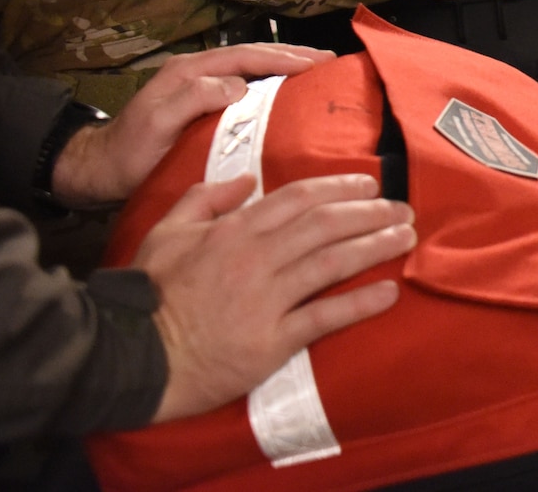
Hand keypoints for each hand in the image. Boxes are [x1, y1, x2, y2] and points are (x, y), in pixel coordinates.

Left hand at [49, 45, 332, 207]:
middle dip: (291, 56)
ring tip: (316, 72)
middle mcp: (195, 72)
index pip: (244, 57)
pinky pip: (243, 84)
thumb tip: (239, 84)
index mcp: (188, 72)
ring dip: (283, 66)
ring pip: (249, 68)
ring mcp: (197, 86)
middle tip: (328, 62)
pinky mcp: (200, 103)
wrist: (98, 170)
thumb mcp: (156, 126)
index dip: (282, 57)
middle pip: (251, 55)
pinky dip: (270, 83)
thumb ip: (193, 99)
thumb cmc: (127, 154)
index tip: (317, 63)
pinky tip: (287, 94)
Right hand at [137, 172, 414, 422]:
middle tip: (403, 208)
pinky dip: (359, 303)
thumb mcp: (166, 232)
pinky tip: (389, 292)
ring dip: (375, 247)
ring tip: (406, 237)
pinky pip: (324, 317)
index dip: (339, 188)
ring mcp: (266, 300)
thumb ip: (205, 198)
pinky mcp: (271, 341)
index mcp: (234, 230)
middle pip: (326, 225)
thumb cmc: (148, 294)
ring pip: (332, 263)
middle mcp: (256, 258)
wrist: (132, 356)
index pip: (299, 198)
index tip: (370, 185)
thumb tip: (244, 180)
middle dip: (370, 214)